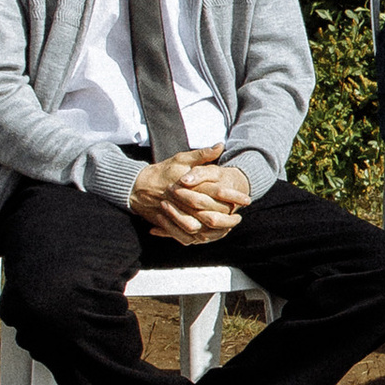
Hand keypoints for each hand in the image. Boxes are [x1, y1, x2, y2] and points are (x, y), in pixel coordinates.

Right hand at [131, 151, 248, 242]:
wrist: (137, 186)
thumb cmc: (163, 171)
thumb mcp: (182, 159)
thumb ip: (202, 154)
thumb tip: (221, 145)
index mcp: (190, 184)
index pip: (217, 191)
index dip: (234, 196)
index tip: (247, 200)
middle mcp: (183, 200)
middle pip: (210, 214)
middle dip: (227, 218)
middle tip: (239, 218)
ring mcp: (174, 214)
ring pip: (198, 229)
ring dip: (215, 231)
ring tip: (227, 229)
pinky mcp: (167, 224)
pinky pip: (184, 237)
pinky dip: (197, 239)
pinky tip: (208, 236)